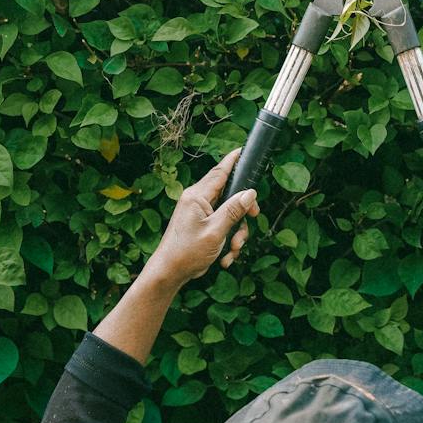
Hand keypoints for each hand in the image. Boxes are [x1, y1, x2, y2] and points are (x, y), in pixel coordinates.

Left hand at [145, 149, 258, 288]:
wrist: (169, 272)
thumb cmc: (187, 252)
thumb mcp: (216, 231)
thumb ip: (233, 210)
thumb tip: (250, 193)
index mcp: (197, 196)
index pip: (219, 172)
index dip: (233, 161)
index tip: (242, 150)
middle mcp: (197, 201)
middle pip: (230, 195)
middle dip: (243, 213)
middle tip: (252, 219)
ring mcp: (198, 213)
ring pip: (229, 214)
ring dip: (236, 233)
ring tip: (233, 250)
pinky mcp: (201, 225)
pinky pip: (222, 226)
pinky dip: (227, 241)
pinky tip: (225, 257)